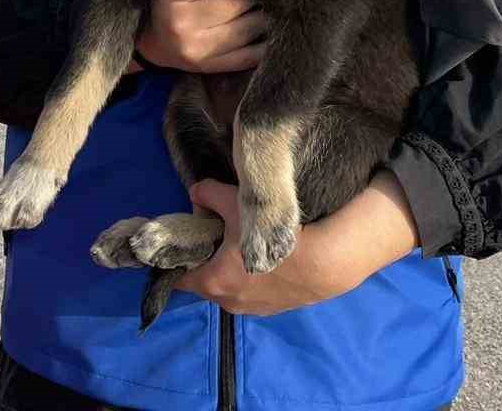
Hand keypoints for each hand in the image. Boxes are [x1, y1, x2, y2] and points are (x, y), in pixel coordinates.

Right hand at [137, 0, 265, 72]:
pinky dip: (261, 44)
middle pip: (234, 4)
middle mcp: (180, 24)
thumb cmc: (173, 4)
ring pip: (247, 29)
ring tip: (255, 12)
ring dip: (258, 18)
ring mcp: (195, 49)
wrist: (157, 43)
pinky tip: (259, 35)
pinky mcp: (209, 67)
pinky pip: (249, 56)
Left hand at [174, 172, 419, 315]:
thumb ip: (207, 194)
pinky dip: (251, 280)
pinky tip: (263, 260)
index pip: (179, 279)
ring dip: (229, 272)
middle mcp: (228, 303)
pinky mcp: (275, 310)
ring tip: (240, 247)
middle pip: (204, 282)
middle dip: (205, 262)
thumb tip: (195, 192)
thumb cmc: (271, 234)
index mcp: (212, 282)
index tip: (182, 245)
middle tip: (213, 238)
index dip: (176, 261)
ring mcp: (253, 310)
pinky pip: (252, 294)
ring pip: (229, 289)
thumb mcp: (234, 203)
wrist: (325, 262)